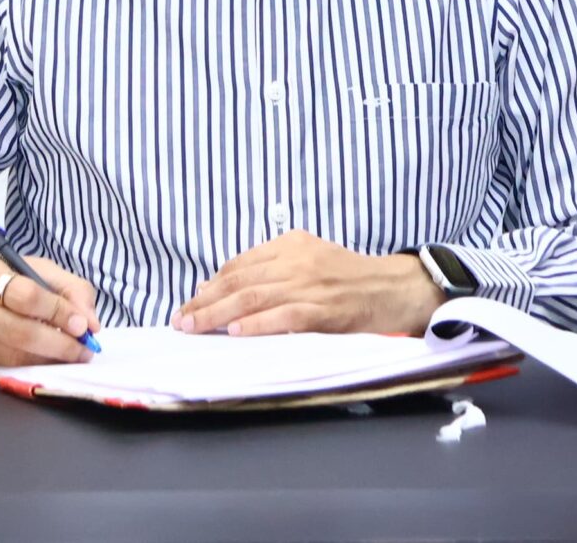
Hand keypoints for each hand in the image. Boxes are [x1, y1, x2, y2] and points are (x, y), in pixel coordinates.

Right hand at [0, 253, 99, 369]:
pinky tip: (42, 359)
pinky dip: (27, 365)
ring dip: (48, 359)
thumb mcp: (25, 265)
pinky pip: (0, 367)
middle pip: (21, 333)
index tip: (83, 325)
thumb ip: (65, 287)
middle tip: (85, 350)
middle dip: (60, 345)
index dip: (59, 312)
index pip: (26, 295)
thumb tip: (90, 322)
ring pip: (12, 356)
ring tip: (69, 355)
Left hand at [175, 230, 442, 335]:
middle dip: (206, 301)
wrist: (395, 287)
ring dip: (220, 314)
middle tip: (181, 320)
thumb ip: (267, 270)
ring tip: (196, 327)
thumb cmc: (349, 278)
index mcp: (291, 245)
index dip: (211, 285)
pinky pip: (286, 316)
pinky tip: (237, 331)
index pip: (240, 265)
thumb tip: (217, 285)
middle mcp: (297, 260)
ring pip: (256, 298)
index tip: (189, 302)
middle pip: (241, 281)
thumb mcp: (307, 260)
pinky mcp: (326, 308)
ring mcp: (312, 284)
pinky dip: (259, 324)